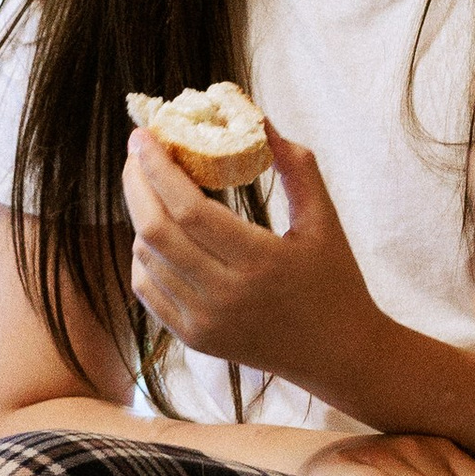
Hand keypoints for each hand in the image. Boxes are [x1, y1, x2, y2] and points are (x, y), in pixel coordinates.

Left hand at [124, 121, 379, 401]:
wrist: (337, 354)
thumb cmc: (335, 281)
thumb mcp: (325, 221)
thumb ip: (297, 168)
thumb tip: (260, 121)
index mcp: (260, 263)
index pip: (189, 210)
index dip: (158, 169)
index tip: (144, 137)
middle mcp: (226, 297)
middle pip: (156, 232)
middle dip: (137, 184)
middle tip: (138, 154)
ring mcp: (205, 323)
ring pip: (147, 259)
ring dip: (141, 215)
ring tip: (149, 187)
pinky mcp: (194, 339)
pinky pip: (148, 291)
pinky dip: (144, 255)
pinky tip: (156, 233)